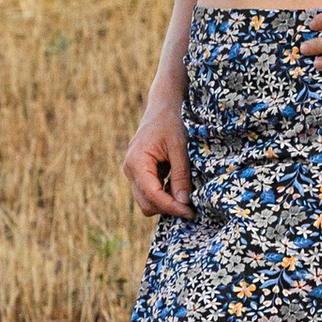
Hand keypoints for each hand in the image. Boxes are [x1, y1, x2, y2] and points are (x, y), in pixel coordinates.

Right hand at [124, 100, 191, 218]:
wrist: (161, 109)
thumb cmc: (170, 124)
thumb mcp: (180, 148)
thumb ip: (181, 175)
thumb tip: (183, 202)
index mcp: (137, 163)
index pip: (153, 195)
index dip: (172, 208)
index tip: (190, 213)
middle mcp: (130, 170)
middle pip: (147, 204)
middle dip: (168, 208)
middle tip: (191, 207)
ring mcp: (132, 173)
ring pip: (147, 202)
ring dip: (166, 203)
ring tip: (185, 195)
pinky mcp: (139, 174)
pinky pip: (149, 193)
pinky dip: (163, 195)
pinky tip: (178, 188)